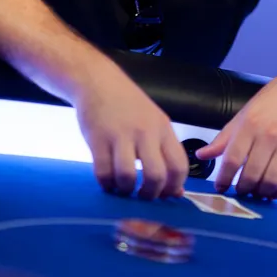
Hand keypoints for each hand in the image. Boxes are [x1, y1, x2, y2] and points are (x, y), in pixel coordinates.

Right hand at [74, 67, 188, 199]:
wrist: (98, 81)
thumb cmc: (129, 104)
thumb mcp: (154, 122)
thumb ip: (165, 153)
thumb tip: (177, 191)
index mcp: (163, 128)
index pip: (179, 166)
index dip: (173, 187)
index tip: (164, 195)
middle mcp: (145, 132)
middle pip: (156, 175)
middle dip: (150, 195)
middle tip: (142, 196)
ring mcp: (120, 135)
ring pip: (127, 177)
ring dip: (125, 191)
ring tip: (123, 187)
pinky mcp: (97, 139)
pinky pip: (103, 173)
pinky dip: (106, 184)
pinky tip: (107, 181)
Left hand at [195, 65, 276, 199]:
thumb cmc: (275, 98)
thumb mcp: (245, 113)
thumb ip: (224, 137)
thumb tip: (202, 155)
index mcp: (250, 124)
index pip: (232, 159)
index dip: (224, 179)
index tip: (220, 187)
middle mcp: (269, 135)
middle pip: (251, 174)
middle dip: (243, 189)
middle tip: (240, 191)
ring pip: (272, 181)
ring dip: (262, 193)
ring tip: (257, 192)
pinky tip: (275, 190)